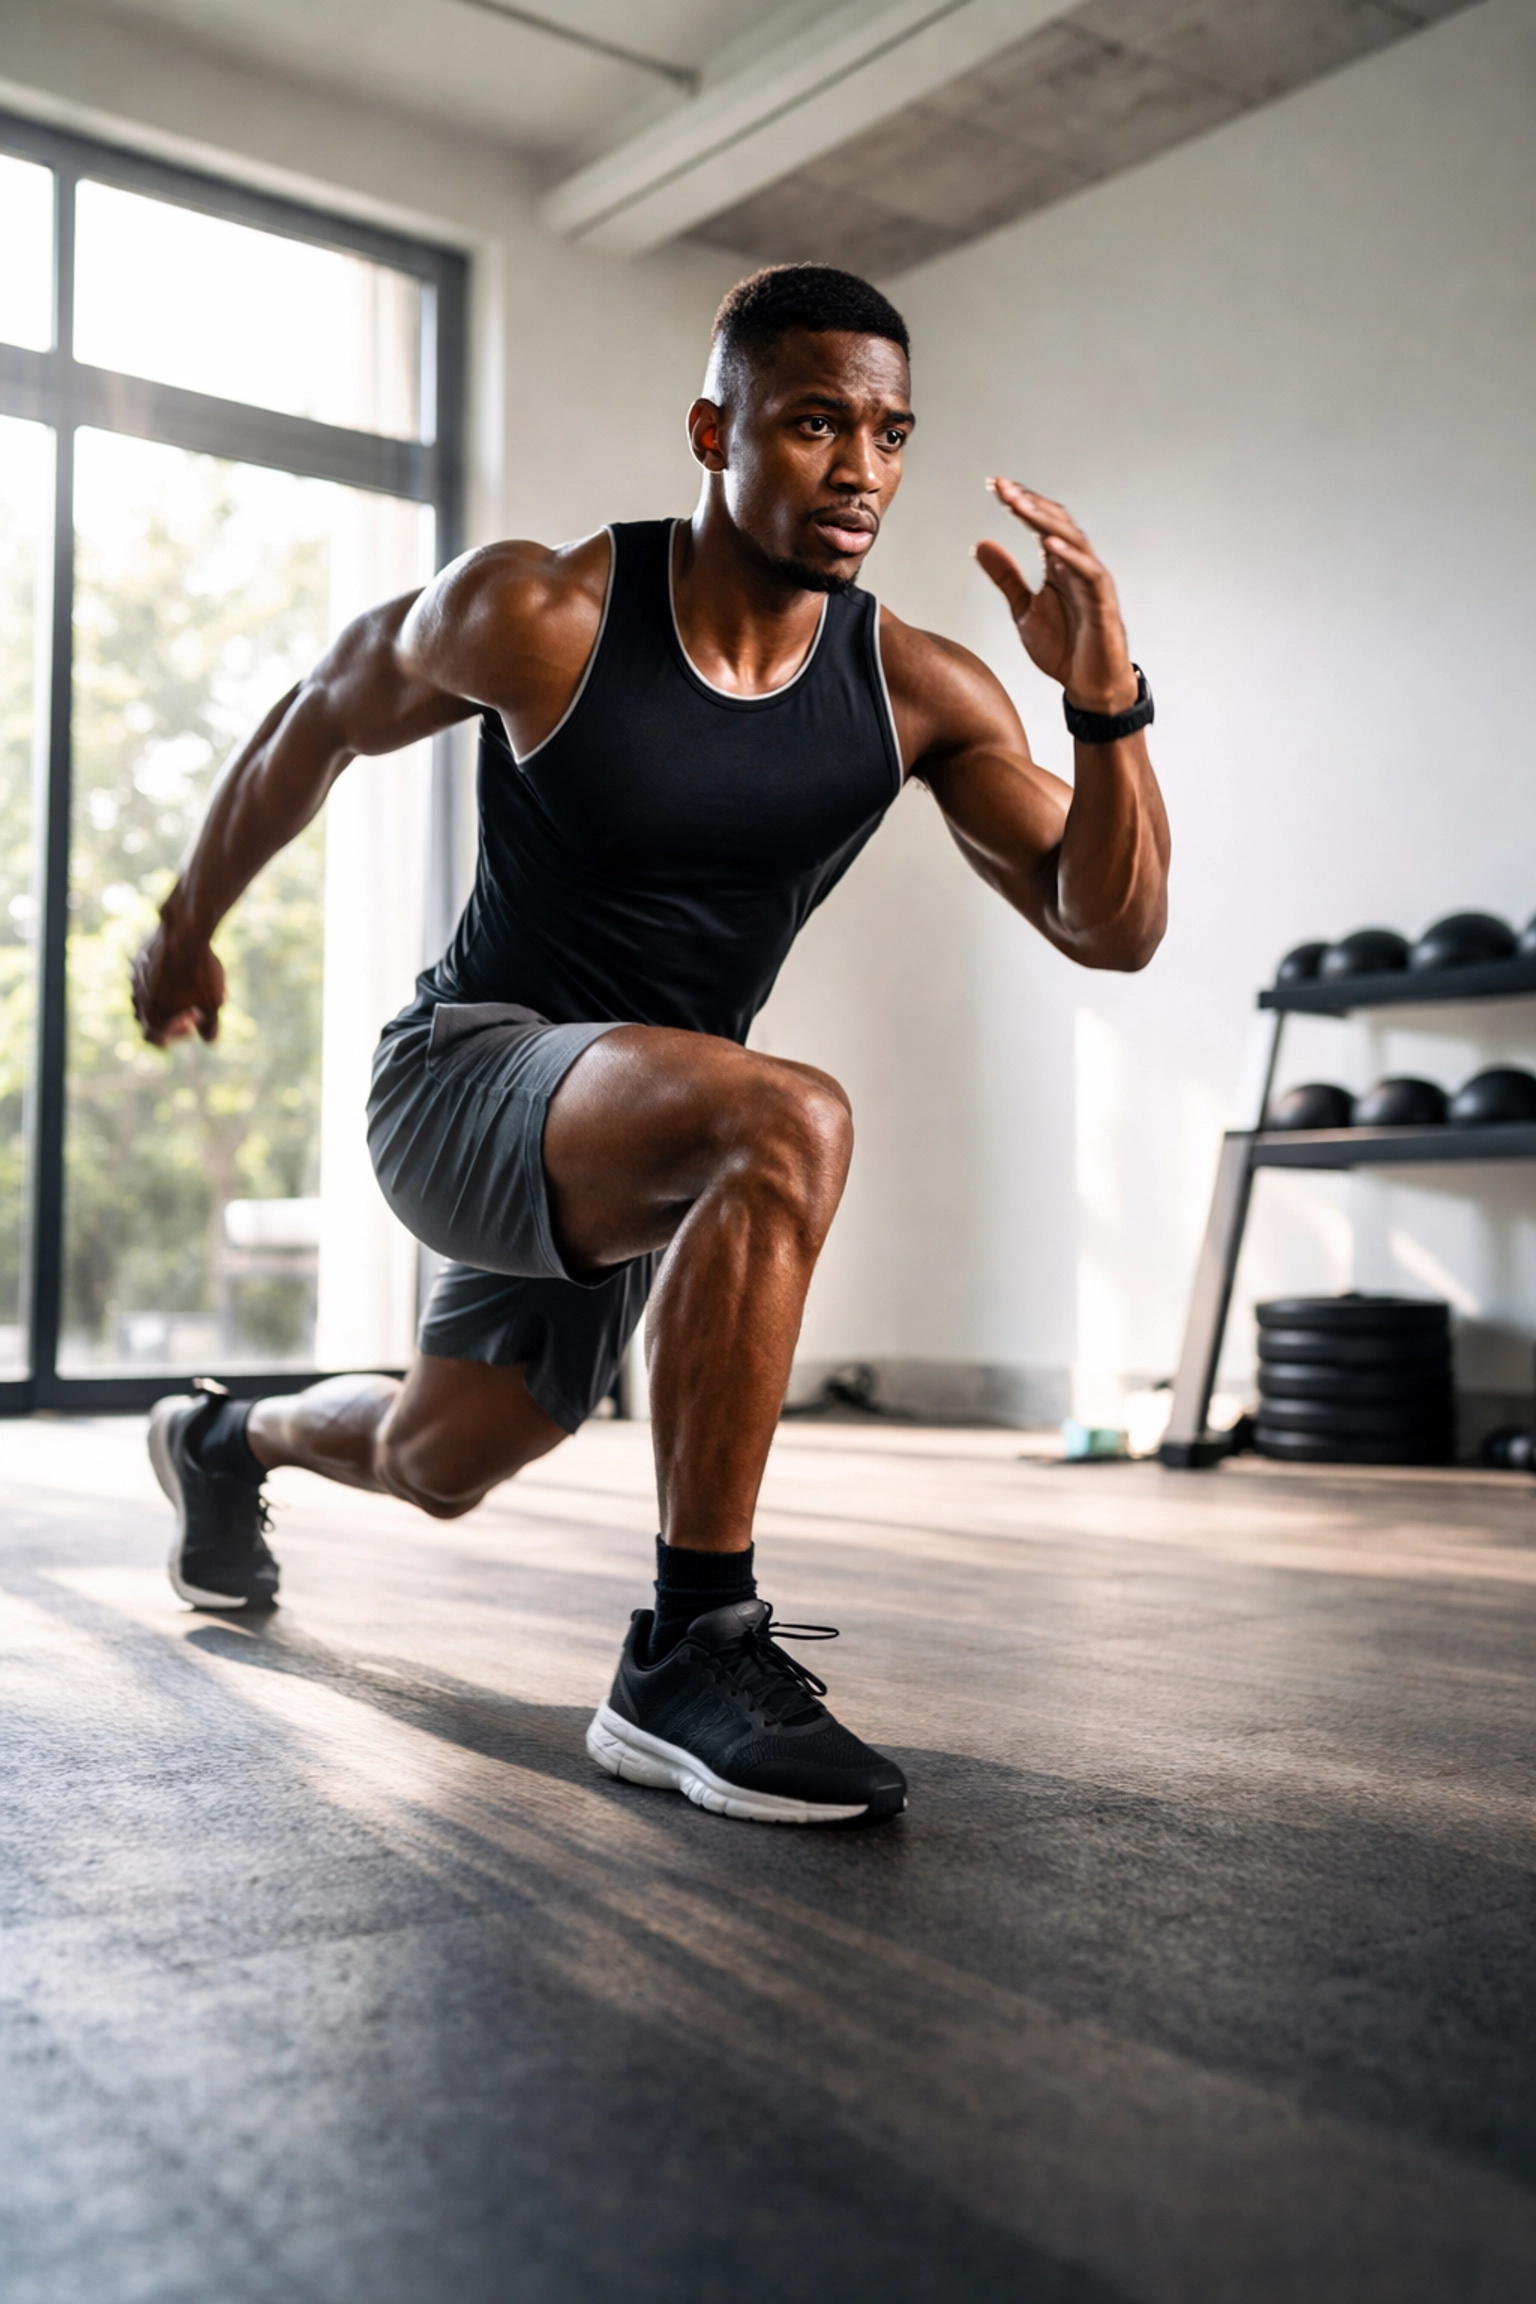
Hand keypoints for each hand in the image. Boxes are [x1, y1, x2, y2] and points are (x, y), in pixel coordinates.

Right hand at [131, 916, 225, 1047]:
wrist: (186, 932)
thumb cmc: (199, 974)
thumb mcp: (214, 1005)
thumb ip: (210, 1028)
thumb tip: (208, 1038)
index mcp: (149, 1015)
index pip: (154, 1038)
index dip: (174, 1035)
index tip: (193, 1021)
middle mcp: (136, 998)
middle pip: (149, 1016)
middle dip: (170, 1015)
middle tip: (194, 1006)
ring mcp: (134, 976)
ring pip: (148, 993)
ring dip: (167, 994)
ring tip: (192, 983)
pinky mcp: (138, 957)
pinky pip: (148, 972)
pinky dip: (164, 974)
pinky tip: (185, 963)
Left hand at [974, 480, 1137, 713]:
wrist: (1089, 684)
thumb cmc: (1064, 646)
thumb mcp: (1023, 609)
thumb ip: (1006, 577)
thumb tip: (980, 544)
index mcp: (1059, 563)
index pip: (1040, 521)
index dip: (1019, 502)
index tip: (993, 485)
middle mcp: (1077, 564)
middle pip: (1055, 522)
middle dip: (1028, 502)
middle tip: (1001, 486)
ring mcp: (1092, 580)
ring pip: (1071, 539)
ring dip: (1044, 520)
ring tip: (1019, 504)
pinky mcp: (1102, 601)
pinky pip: (1087, 573)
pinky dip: (1069, 556)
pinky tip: (1047, 543)